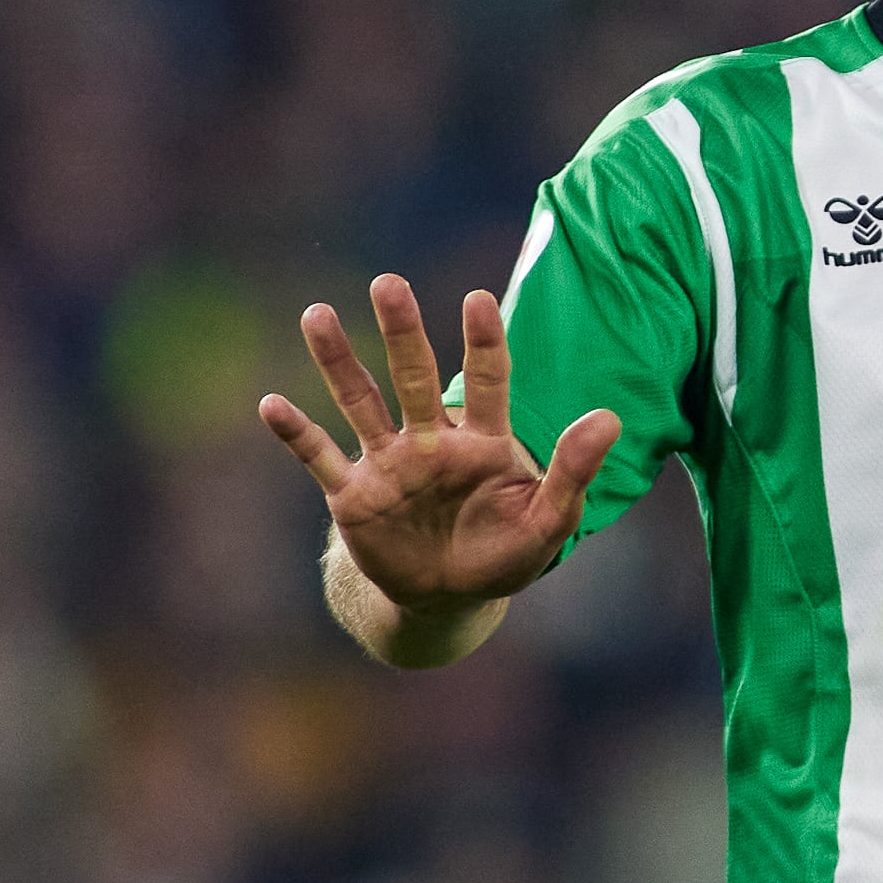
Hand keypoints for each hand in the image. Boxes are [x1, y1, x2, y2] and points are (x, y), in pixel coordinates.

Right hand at [258, 273, 620, 617]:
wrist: (448, 599)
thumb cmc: (506, 553)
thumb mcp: (549, 520)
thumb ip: (573, 470)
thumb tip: (611, 417)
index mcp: (486, 442)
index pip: (488, 380)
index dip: (483, 342)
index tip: (477, 299)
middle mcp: (434, 442)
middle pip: (416, 377)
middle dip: (402, 332)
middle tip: (387, 282)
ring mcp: (391, 465)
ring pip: (362, 402)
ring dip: (339, 362)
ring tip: (316, 313)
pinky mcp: (355, 497)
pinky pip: (322, 459)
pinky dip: (297, 434)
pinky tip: (271, 403)